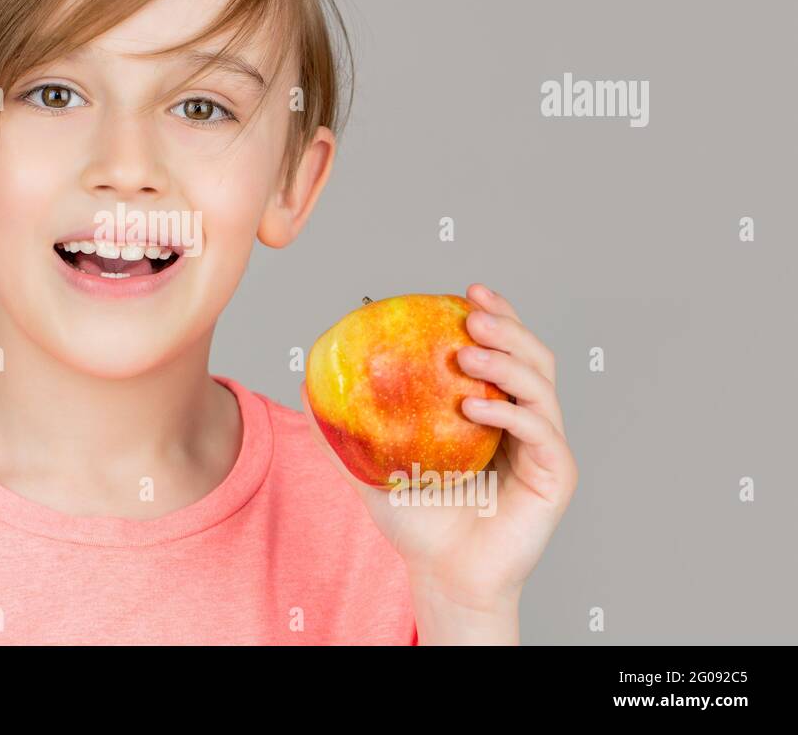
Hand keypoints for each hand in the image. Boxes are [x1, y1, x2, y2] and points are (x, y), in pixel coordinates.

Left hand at [300, 284, 578, 627]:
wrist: (442, 574)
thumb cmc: (417, 521)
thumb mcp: (370, 466)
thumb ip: (343, 429)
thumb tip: (307, 386)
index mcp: (494, 408)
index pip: (504, 349)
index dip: (495, 314)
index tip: (466, 290)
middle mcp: (527, 421)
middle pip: (533, 356)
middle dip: (506, 327)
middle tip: (471, 314)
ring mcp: (545, 447)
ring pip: (541, 385)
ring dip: (506, 361)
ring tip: (466, 353)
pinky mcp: (556, 476)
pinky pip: (540, 431)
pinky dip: (509, 411)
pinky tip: (475, 405)